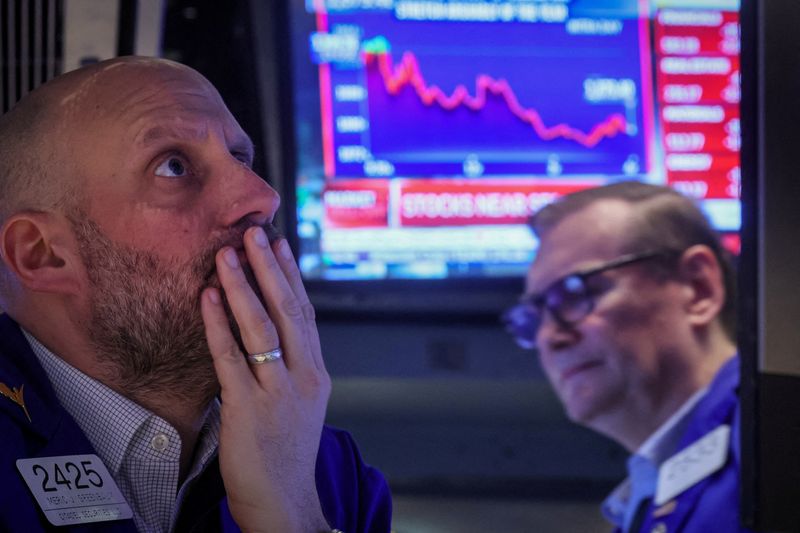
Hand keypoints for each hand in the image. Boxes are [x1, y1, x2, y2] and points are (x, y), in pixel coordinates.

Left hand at [200, 226, 331, 532]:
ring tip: (228, 253)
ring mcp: (278, 391)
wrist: (285, 500)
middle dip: (270, 269)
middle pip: (288, 311)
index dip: (290, 277)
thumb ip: (290, 366)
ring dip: (244, 287)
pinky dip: (219, 325)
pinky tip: (210, 298)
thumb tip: (272, 330)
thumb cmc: (287, 452)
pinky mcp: (248, 408)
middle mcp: (302, 376)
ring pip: (262, 328)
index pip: (305, 313)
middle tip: (254, 232)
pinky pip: (231, 358)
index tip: (279, 245)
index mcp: (315, 372)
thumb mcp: (301, 402)